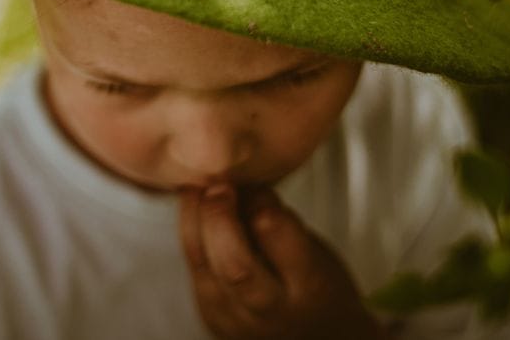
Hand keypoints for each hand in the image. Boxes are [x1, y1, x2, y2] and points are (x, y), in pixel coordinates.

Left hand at [178, 183, 387, 339]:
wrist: (316, 338)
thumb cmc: (318, 285)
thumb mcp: (316, 249)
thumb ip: (280, 221)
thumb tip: (242, 184)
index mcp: (309, 285)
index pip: (276, 236)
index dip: (259, 201)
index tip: (255, 184)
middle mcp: (271, 310)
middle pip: (233, 262)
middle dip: (218, 215)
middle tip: (219, 184)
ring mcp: (237, 321)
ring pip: (202, 265)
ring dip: (194, 219)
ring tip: (198, 190)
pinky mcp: (212, 319)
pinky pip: (193, 271)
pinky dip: (191, 236)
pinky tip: (194, 213)